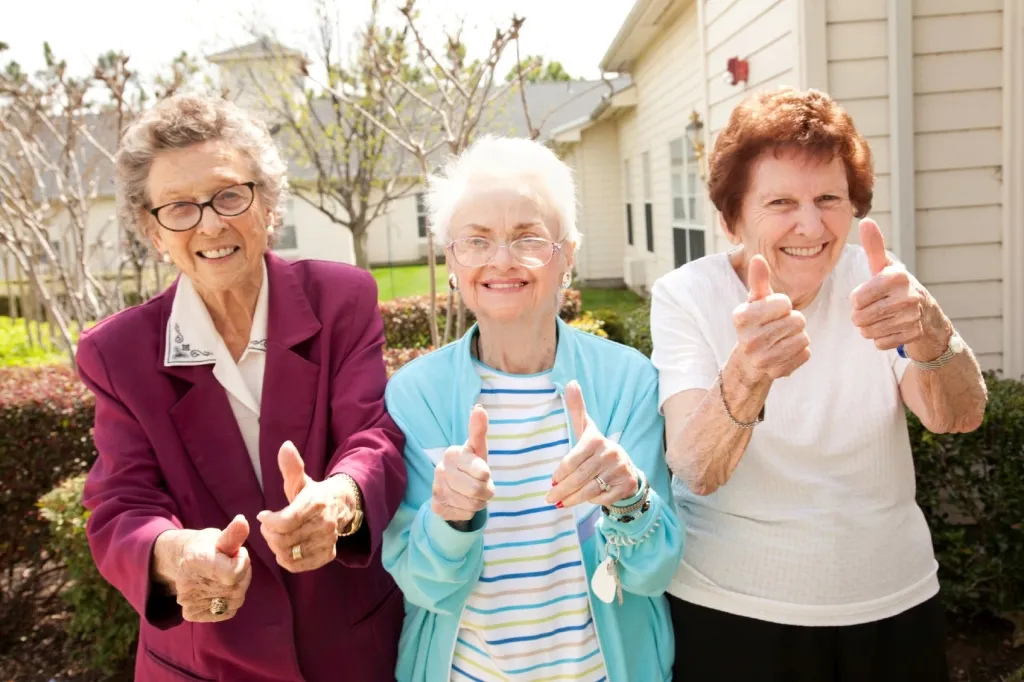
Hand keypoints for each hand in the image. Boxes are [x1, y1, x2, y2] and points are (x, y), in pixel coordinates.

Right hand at [163, 515, 252, 622]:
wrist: (185, 562)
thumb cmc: (207, 547)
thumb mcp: (219, 536)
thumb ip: (233, 534)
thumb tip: (243, 520)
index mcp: (196, 559)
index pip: (234, 573)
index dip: (242, 562)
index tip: (236, 553)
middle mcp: (188, 582)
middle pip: (237, 588)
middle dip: (242, 574)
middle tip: (231, 564)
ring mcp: (188, 601)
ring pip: (235, 601)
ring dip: (238, 588)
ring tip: (226, 576)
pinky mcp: (191, 613)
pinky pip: (227, 612)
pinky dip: (230, 602)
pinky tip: (220, 589)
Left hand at [257, 442, 359, 572]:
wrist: (340, 507)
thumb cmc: (312, 494)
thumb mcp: (301, 480)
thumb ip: (291, 466)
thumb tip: (285, 446)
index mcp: (316, 503)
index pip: (285, 522)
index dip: (268, 522)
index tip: (263, 516)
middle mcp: (325, 524)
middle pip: (284, 541)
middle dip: (269, 535)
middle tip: (268, 528)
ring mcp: (327, 541)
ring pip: (289, 555)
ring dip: (276, 548)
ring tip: (276, 537)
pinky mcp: (327, 555)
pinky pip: (298, 566)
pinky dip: (286, 560)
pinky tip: (285, 549)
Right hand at [431, 405, 493, 521]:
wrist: (453, 489)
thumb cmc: (471, 466)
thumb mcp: (478, 450)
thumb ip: (478, 430)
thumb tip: (479, 408)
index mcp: (452, 454)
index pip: (482, 472)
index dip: (486, 476)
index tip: (482, 472)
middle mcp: (440, 470)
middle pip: (477, 490)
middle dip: (485, 491)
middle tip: (481, 486)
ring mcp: (437, 489)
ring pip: (471, 505)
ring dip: (478, 502)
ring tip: (472, 494)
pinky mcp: (436, 507)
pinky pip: (463, 515)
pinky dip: (467, 512)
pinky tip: (462, 503)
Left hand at [546, 381, 638, 507]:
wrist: (625, 468)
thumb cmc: (597, 449)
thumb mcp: (586, 429)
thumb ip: (576, 408)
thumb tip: (571, 382)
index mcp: (596, 440)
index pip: (571, 461)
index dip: (560, 474)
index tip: (552, 482)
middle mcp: (610, 453)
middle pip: (579, 477)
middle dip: (562, 490)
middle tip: (549, 499)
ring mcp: (619, 469)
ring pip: (590, 489)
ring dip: (572, 499)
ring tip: (560, 503)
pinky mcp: (626, 484)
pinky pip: (603, 498)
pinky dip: (592, 502)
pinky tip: (584, 501)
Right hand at [731, 254, 810, 380]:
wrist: (750, 359)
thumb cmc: (757, 322)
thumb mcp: (756, 301)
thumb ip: (759, 280)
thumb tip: (758, 258)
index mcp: (741, 317)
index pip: (784, 303)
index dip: (784, 304)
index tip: (773, 311)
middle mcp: (749, 340)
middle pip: (797, 320)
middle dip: (793, 320)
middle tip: (780, 326)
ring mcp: (762, 359)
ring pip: (803, 337)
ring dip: (798, 335)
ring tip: (783, 338)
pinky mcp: (777, 373)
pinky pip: (805, 354)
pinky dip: (800, 351)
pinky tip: (786, 351)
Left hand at [850, 219, 949, 357]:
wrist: (929, 316)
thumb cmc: (897, 288)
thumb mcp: (885, 267)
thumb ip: (873, 247)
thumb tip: (865, 221)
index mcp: (896, 277)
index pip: (856, 299)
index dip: (857, 300)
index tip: (870, 295)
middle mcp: (908, 296)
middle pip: (860, 318)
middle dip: (861, 317)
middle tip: (875, 310)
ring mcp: (913, 317)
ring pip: (868, 332)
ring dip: (870, 328)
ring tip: (883, 319)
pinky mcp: (914, 335)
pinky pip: (880, 343)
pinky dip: (881, 339)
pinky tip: (892, 329)